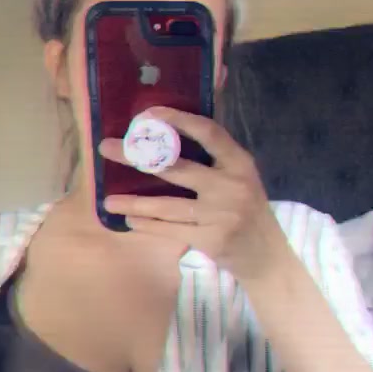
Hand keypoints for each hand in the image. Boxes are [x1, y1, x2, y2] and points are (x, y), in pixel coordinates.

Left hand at [99, 107, 286, 282]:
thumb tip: (173, 133)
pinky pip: (171, 230)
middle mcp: (230, 185)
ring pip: (167, 206)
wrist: (267, 256)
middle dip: (137, 157)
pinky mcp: (210, 239)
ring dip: (134, 204)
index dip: (177, 120)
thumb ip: (216, 158)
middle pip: (176, 167)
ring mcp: (220, 213)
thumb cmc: (247, 211)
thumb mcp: (242, 178)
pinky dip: (149, 225)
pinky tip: (131, 221)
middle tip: (106, 149)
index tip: (148, 114)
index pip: (208, 132)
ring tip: (109, 202)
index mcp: (239, 162)